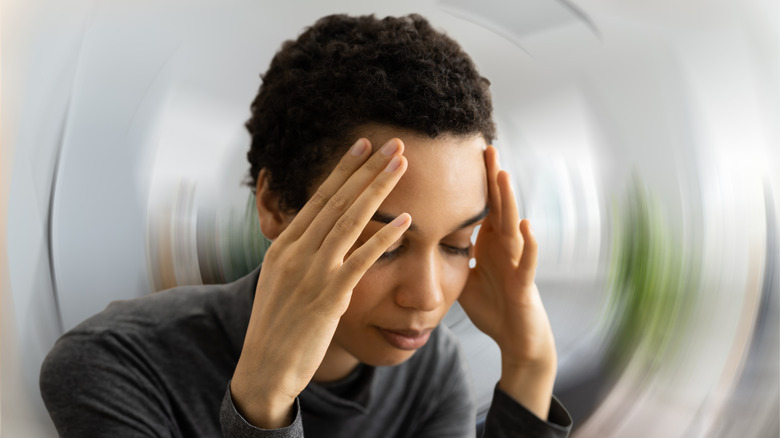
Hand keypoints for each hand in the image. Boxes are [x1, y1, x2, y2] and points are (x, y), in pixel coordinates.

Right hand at [231, 138, 410, 427]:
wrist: (263, 369)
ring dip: (379, 190)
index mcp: (284, 246)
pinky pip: (361, 261)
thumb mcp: (280, 282)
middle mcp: (296, 252)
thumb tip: (321, 239)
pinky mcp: (328, 297)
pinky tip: (406, 222)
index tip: (363, 146)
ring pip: (350, 221)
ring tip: (402, 165)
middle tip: (393, 143)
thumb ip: (300, 257)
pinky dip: (384, 238)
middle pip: (338, 201)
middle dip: (368, 168)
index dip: (344, 169)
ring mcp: (311, 273)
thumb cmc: (276, 328)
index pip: (319, 198)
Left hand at [458, 145, 556, 418]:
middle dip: (492, 178)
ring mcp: (516, 262)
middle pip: (498, 206)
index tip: (463, 153)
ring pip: (513, 226)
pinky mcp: (524, 283)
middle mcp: (505, 246)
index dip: (474, 181)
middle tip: (486, 147)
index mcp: (489, 242)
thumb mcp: (464, 275)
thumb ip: (449, 254)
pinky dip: (528, 244)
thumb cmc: (492, 305)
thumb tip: (419, 238)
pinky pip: (527, 261)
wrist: (516, 337)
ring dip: (510, 200)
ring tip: (504, 174)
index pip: (481, 204)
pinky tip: (526, 226)